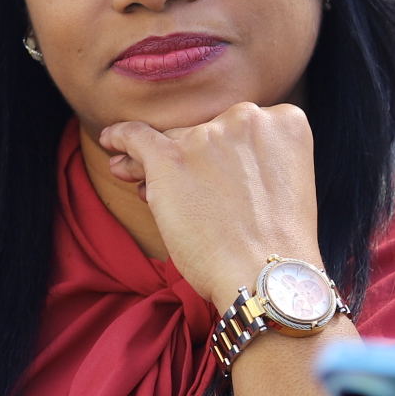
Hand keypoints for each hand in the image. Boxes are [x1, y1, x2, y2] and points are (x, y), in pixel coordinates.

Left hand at [96, 101, 320, 311]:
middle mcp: (246, 119)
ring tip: (131, 176)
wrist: (265, 276)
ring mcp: (207, 136)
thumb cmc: (275, 243)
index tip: (211, 171)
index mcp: (284, 121)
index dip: (218, 150)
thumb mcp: (282, 184)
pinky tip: (109, 141)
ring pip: (169, 140)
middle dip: (183, 156)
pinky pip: (135, 136)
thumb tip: (196, 147)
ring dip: (149, 160)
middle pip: (201, 131)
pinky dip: (119, 138)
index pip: (238, 126)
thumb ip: (252, 160)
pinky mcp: (171, 158)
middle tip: (171, 184)